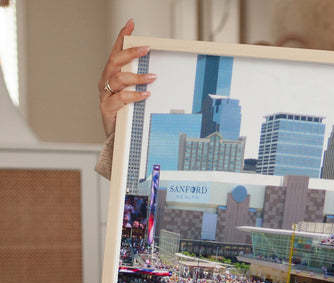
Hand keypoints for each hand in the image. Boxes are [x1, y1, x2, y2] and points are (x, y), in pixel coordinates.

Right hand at [98, 18, 155, 136]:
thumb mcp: (133, 93)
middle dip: (130, 53)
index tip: (131, 24)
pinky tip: (146, 94)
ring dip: (136, 76)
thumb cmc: (126, 113)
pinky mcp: (107, 108)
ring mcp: (105, 94)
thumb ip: (140, 82)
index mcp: (112, 74)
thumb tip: (158, 71)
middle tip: (146, 48)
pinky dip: (134, 95)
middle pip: (115, 61)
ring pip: (118, 79)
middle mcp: (106, 81)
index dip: (122, 37)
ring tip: (152, 77)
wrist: (117, 137)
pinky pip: (121, 98)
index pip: (116, 51)